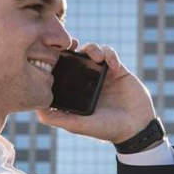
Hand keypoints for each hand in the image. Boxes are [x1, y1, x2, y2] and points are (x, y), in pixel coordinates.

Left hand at [36, 42, 156, 143]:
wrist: (137, 128)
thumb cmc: (107, 129)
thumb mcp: (79, 125)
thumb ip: (57, 118)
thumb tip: (36, 109)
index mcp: (76, 92)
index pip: (61, 70)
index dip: (55, 59)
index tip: (52, 53)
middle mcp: (88, 81)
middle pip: (75, 56)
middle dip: (71, 47)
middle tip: (71, 44)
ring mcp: (103, 74)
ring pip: (92, 51)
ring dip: (92, 49)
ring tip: (96, 57)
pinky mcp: (118, 70)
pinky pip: (110, 54)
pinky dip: (110, 55)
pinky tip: (112, 65)